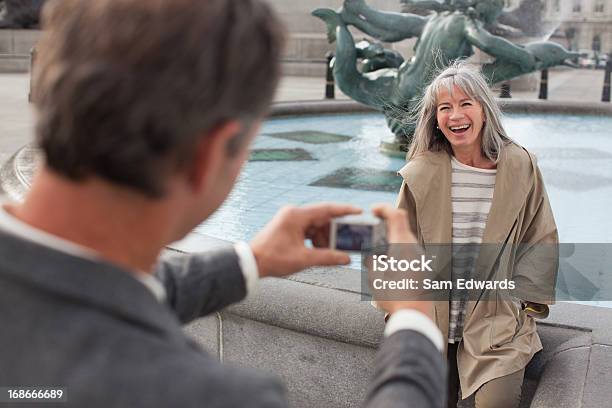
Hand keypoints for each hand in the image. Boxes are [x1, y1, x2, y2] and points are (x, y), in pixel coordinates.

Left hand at [250, 203, 361, 277]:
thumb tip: (346, 258)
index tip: (359, 212)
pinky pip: (308, 230)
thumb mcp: (303, 259)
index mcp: (296, 215)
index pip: (326, 209)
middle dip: (337, 229)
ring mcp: (291, 220)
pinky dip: (317, 239)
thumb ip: (327, 258)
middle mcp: (294, 213)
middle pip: (322, 217)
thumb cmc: (272, 259)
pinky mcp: (289, 228)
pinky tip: (323, 250)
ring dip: (326, 237)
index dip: (345, 210)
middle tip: (351, 236)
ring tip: (336, 249)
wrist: (251, 263)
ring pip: (316, 225)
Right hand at [369, 204, 432, 319]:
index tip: (373, 210)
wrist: (414, 315)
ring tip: (378, 251)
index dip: (383, 208)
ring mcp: (421, 257)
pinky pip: (410, 252)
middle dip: (386, 225)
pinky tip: (389, 265)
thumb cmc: (394, 296)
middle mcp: (414, 248)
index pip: (396, 215)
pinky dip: (398, 251)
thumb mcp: (375, 276)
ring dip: (392, 239)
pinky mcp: (424, 267)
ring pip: (405, 240)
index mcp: (402, 245)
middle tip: (373, 229)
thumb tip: (373, 256)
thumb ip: (372, 261)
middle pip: (402, 226)